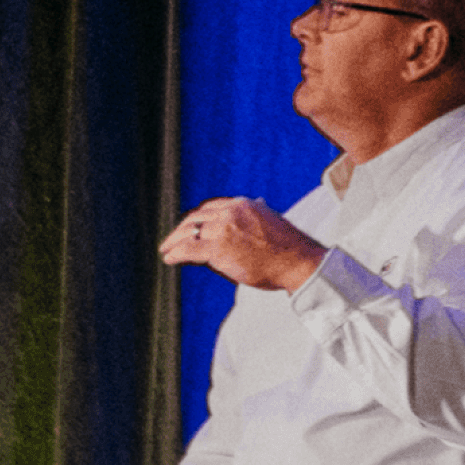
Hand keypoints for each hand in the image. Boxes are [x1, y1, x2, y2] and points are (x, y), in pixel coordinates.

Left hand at [161, 196, 327, 291]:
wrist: (298, 261)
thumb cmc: (288, 248)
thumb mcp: (269, 221)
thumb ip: (257, 214)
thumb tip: (257, 203)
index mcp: (243, 204)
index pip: (210, 207)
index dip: (197, 217)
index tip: (189, 225)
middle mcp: (230, 212)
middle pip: (196, 218)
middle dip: (182, 229)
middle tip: (172, 239)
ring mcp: (223, 229)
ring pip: (189, 232)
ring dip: (174, 241)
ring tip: (166, 249)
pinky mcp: (217, 248)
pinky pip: (188, 249)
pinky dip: (175, 253)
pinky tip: (169, 258)